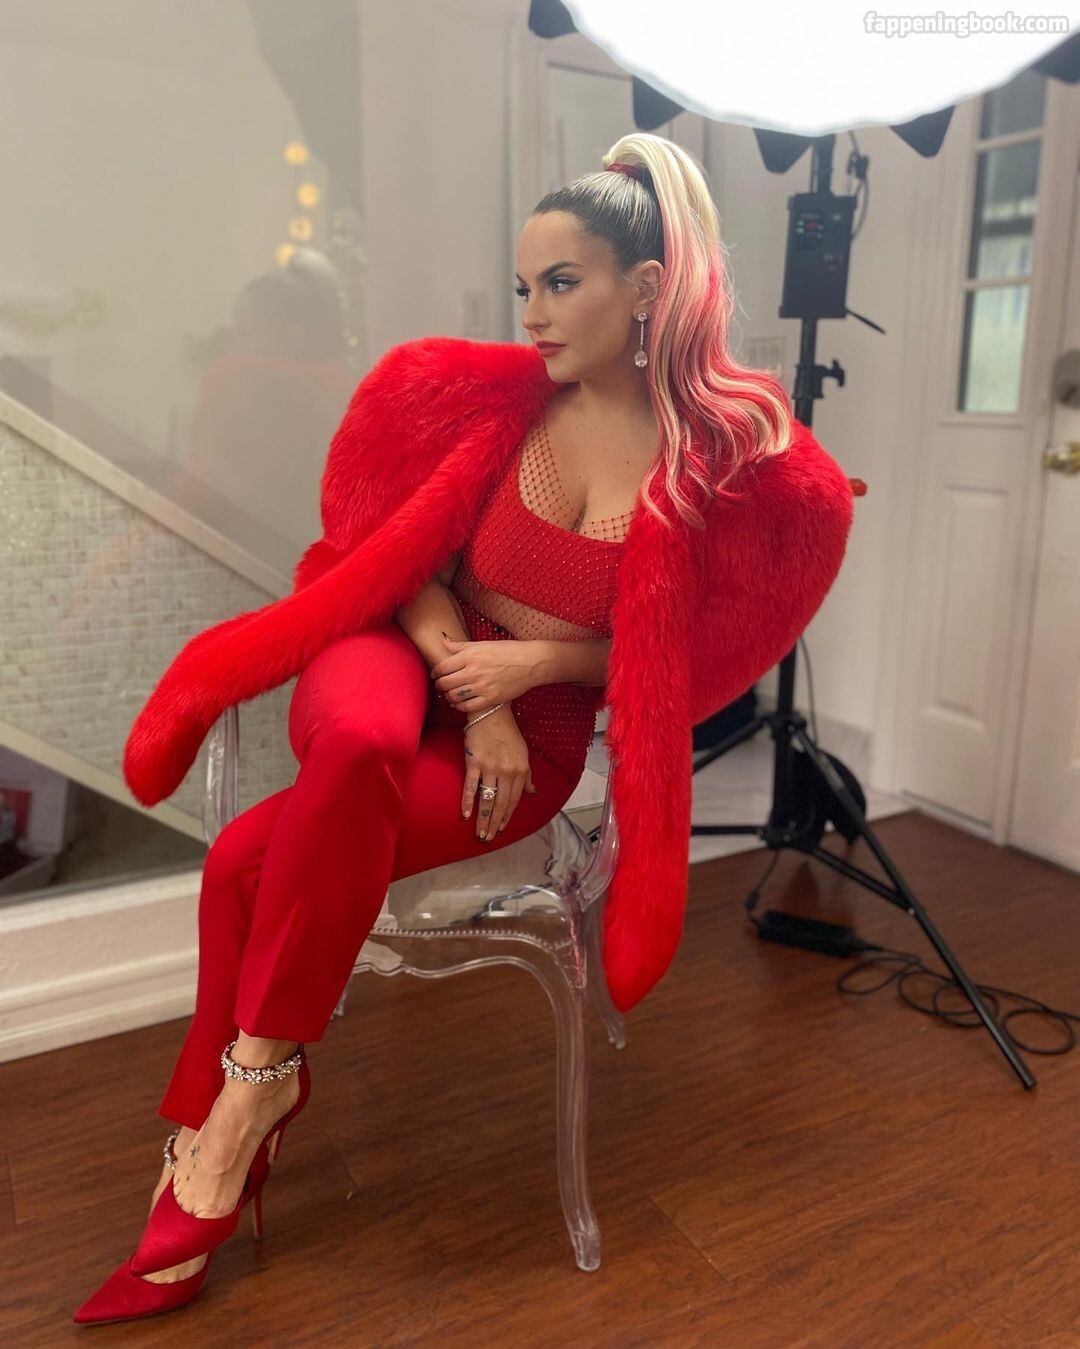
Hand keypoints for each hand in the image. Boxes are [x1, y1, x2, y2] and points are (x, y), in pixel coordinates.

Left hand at [432, 634, 542, 714]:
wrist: (531, 663)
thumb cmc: (508, 651)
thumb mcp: (483, 644)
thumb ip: (461, 645)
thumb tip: (443, 641)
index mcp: (470, 656)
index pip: (442, 667)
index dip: (435, 673)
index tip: (436, 675)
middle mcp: (473, 671)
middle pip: (445, 683)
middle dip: (440, 685)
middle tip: (441, 685)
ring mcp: (482, 686)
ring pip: (454, 696)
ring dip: (448, 696)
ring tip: (450, 694)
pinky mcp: (490, 699)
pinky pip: (467, 707)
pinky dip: (459, 707)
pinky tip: (458, 704)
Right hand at [461, 709, 538, 839]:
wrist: (491, 712)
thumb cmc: (508, 732)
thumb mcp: (523, 753)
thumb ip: (527, 775)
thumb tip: (533, 792)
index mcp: (520, 770)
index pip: (514, 800)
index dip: (507, 816)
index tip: (501, 828)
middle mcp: (507, 771)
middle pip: (501, 803)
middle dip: (495, 823)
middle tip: (488, 838)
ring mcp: (490, 767)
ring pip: (487, 799)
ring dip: (483, 818)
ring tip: (480, 833)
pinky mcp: (474, 762)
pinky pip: (471, 786)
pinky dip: (468, 802)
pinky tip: (467, 815)